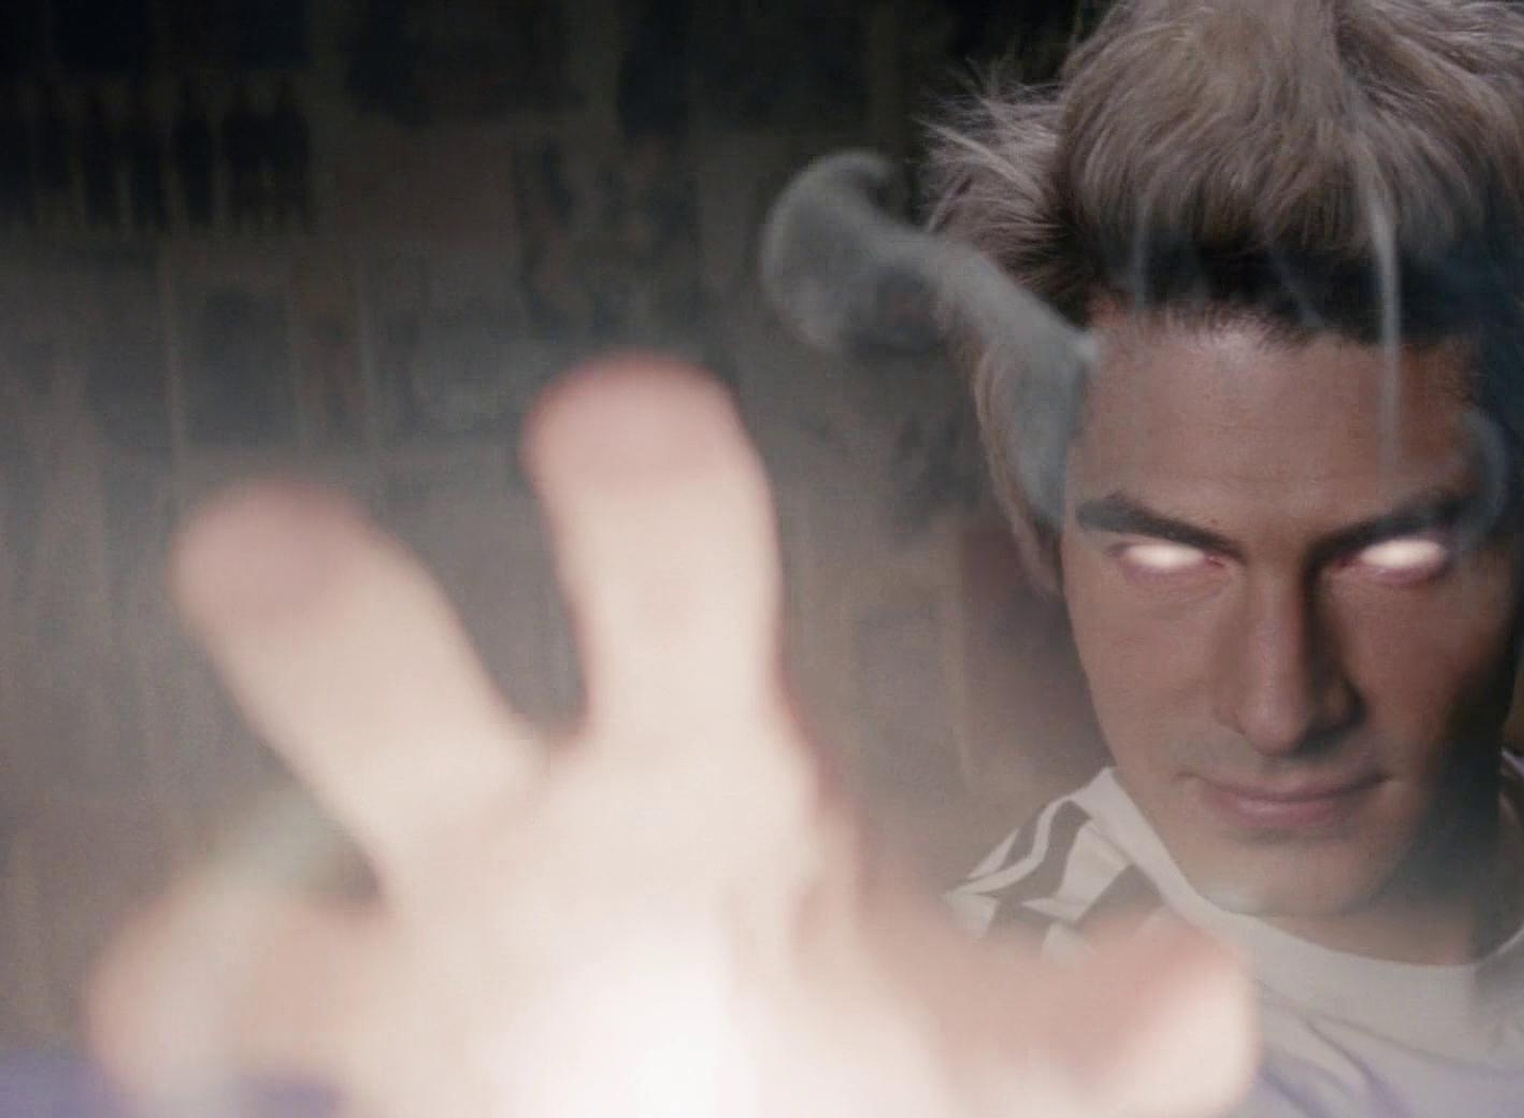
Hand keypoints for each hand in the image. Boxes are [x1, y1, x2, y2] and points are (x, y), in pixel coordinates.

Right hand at [90, 358, 1256, 1116]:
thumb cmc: (865, 1056)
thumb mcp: (996, 1059)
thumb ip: (1094, 1032)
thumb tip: (1207, 997)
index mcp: (703, 758)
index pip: (669, 592)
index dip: (647, 506)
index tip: (623, 409)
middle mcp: (537, 816)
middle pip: (395, 685)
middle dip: (336, 617)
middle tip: (262, 539)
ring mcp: (426, 938)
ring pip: (274, 887)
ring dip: (215, 921)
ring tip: (167, 970)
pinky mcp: (365, 1049)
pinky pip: (249, 1030)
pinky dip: (214, 1042)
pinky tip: (186, 1058)